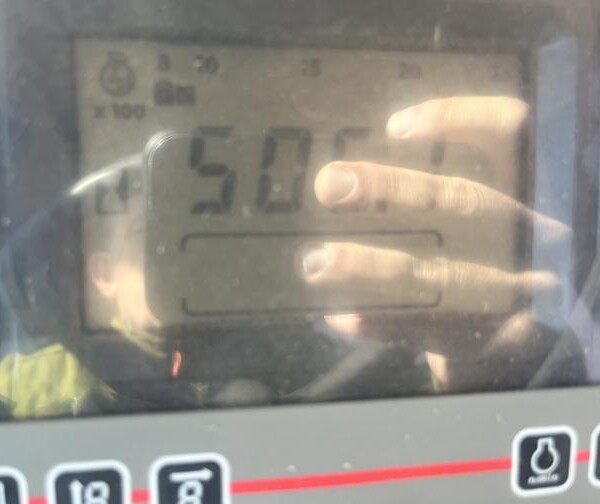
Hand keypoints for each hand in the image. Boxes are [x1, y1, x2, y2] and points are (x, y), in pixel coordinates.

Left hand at [302, 96, 571, 390]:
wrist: (533, 332)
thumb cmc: (488, 260)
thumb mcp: (481, 219)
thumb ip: (436, 193)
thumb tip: (347, 176)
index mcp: (529, 192)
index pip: (511, 135)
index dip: (459, 120)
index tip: (393, 127)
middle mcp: (530, 236)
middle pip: (466, 204)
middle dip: (393, 191)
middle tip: (330, 185)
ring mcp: (518, 293)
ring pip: (443, 277)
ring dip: (372, 267)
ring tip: (318, 261)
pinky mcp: (497, 341)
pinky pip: (429, 331)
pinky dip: (379, 323)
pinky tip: (338, 316)